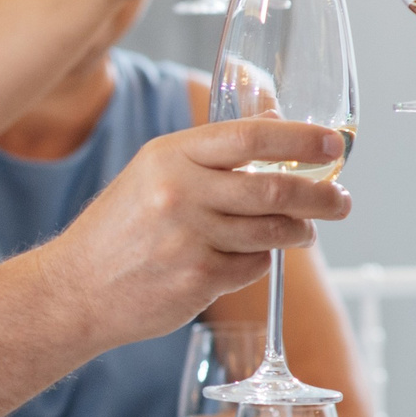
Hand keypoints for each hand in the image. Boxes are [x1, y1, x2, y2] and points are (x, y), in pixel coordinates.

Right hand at [47, 117, 349, 350]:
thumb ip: (207, 154)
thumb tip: (273, 126)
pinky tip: (247, 258)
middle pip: (273, 188)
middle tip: (341, 200)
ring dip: (300, 232)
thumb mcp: (151, 174)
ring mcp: (189, 238)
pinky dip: (261, 261)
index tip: (331, 145)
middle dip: (320, 195)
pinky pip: (254, 266)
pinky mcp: (198, 279)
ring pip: (272, 231)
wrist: (74, 290)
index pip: (250, 137)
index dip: (300, 139)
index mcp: (169, 156)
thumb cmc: (118, 232)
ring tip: (305, 232)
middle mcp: (179, 192)